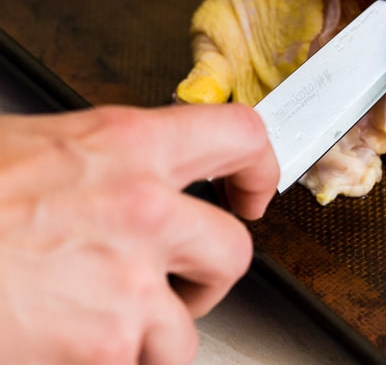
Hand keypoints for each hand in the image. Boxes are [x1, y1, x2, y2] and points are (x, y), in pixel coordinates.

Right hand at [0, 103, 277, 363]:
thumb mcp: (36, 144)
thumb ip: (100, 155)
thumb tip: (123, 164)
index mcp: (127, 144)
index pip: (238, 133)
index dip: (259, 164)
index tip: (254, 187)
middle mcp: (142, 207)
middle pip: (234, 247)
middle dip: (212, 272)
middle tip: (185, 277)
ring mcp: (128, 281)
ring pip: (189, 327)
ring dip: (159, 333)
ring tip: (117, 323)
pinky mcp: (106, 344)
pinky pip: (139, 364)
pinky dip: (117, 363)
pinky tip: (74, 345)